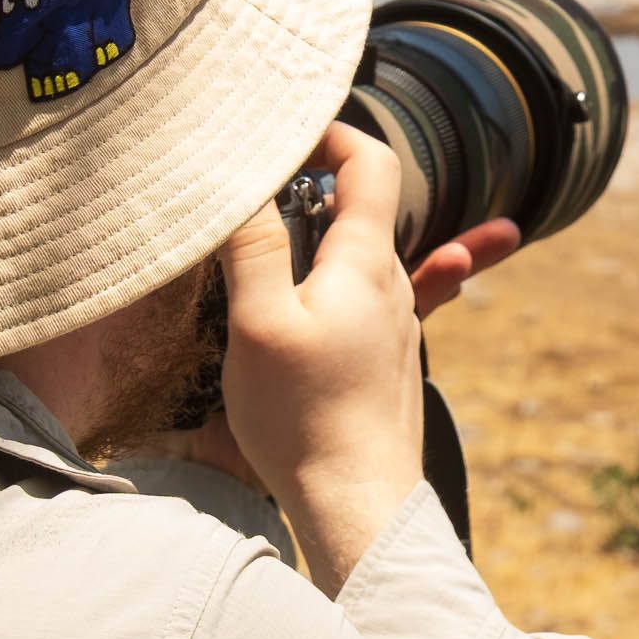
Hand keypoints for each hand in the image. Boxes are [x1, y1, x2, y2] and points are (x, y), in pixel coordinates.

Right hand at [214, 125, 516, 593]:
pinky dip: (335, 280)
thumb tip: (244, 183)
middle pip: (362, 206)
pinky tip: (325, 295)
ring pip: (358, 256)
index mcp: (367, 262)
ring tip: (268, 235)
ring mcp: (394, 324)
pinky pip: (362, 300)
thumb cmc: (305, 418)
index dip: (331, 133)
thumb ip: (254, 247)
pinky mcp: (384, 359)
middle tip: (259, 184)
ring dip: (320, 234)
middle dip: (313, 184)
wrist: (362, 504)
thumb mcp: (260, 324)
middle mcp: (394, 284)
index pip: (371, 162)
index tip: (283, 134)